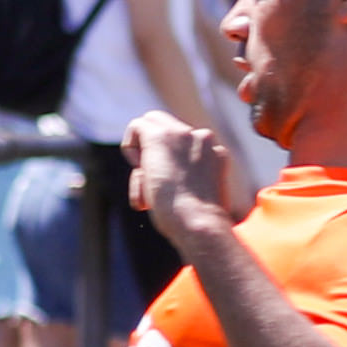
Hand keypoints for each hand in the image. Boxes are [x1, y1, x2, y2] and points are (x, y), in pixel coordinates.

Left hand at [123, 110, 244, 238]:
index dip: (170, 160)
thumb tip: (165, 178)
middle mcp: (203, 138)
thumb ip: (189, 178)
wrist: (198, 222)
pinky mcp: (161, 136)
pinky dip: (130, 148)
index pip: (185, 143)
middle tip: (154, 180)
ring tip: (151, 183)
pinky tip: (142, 171)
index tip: (169, 186)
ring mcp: (184, 134)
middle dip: (154, 150)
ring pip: (151, 123)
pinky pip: (137, 127)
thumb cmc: (197, 222)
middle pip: (168, 127)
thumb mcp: (200, 195)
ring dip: (143, 153)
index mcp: (215, 153)